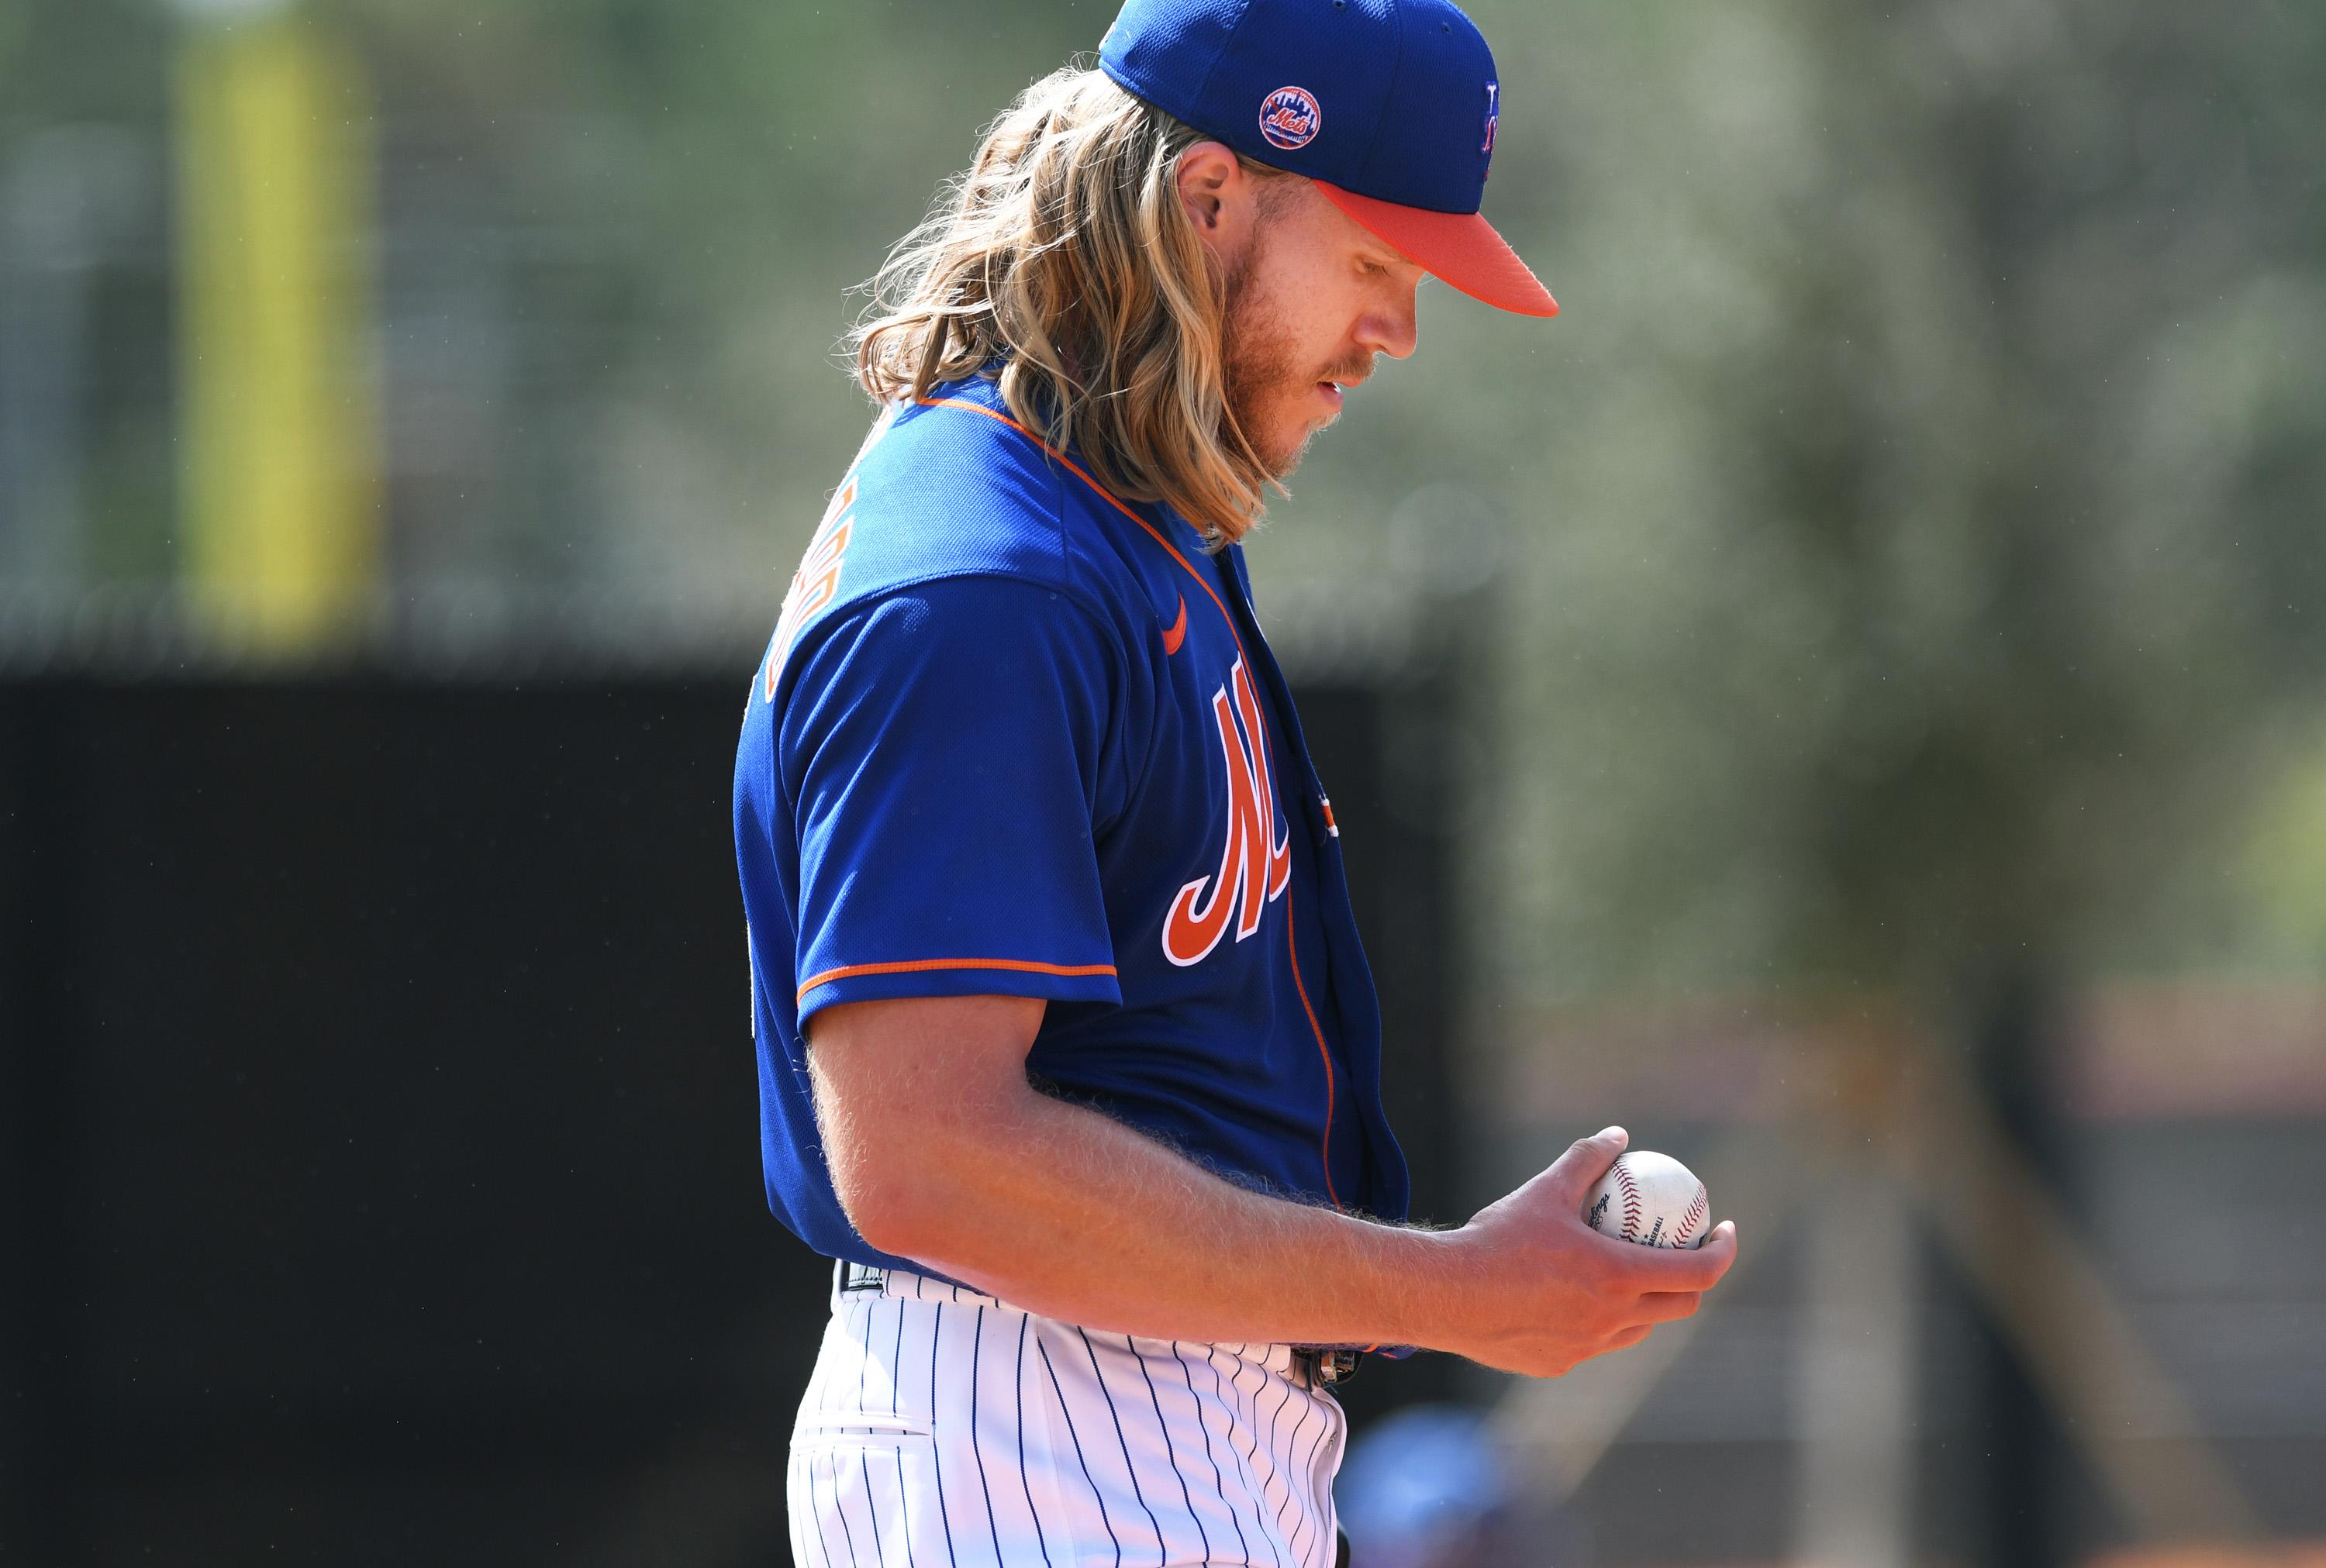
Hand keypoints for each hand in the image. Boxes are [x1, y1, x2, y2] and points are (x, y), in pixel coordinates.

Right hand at [1432, 1127, 1737, 1376]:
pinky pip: (1593, 1343)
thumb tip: (1618, 1136)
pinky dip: (1598, 1321)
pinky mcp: (1559, 1364)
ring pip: (1637, 1330)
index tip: (1722, 1229)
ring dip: (1647, 1305)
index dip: (1722, 1251)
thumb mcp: (1544, 1190)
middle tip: (1683, 1255)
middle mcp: (1612, 1319)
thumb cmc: (1497, 1240)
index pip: (1698, 1272)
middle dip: (1695, 1281)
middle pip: (1679, 1307)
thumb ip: (1585, 1159)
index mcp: (1618, 1277)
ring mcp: (1587, 1348)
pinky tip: (1572, 1300)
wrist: (1446, 1295)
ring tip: (1630, 1278)